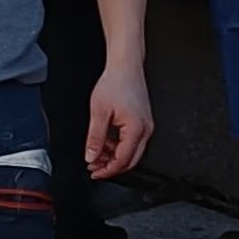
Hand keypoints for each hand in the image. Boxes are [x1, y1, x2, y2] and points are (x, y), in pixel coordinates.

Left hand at [84, 56, 154, 180]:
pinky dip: (119, 147)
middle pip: (130, 160)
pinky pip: (133, 142)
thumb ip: (95, 138)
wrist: (126, 66)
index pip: (122, 160)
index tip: (94, 172)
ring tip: (97, 155)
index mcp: (136, 129)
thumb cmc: (116, 83)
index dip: (107, 170)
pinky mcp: (143, 122)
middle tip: (94, 167)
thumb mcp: (99, 112)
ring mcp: (146, 126)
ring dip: (114, 157)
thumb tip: (91, 156)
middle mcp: (146, 130)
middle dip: (111, 167)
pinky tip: (106, 144)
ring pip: (131, 152)